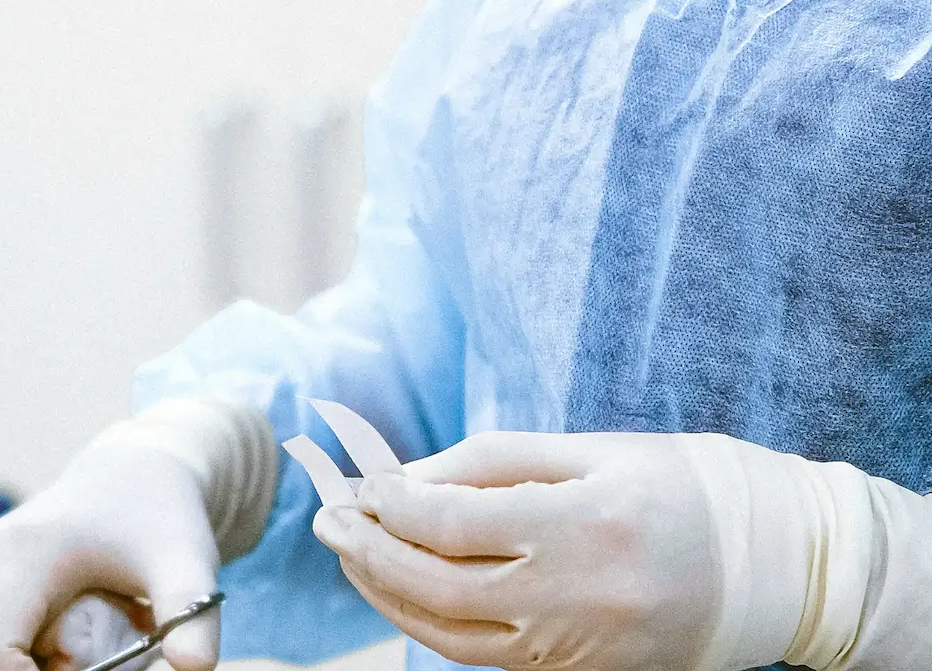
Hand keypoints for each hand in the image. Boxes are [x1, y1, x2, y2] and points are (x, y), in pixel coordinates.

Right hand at [0, 442, 222, 670]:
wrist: (137, 474)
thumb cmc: (161, 519)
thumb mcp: (185, 564)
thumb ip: (191, 616)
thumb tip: (195, 668)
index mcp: (22, 553)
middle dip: (48, 668)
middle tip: (113, 645)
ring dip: (42, 657)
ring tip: (103, 623)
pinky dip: (34, 644)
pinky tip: (79, 618)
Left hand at [311, 430, 928, 670]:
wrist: (775, 564)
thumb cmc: (679, 487)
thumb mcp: (589, 451)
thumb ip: (491, 462)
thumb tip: (404, 478)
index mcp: (584, 524)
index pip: (452, 523)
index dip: (389, 505)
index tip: (353, 484)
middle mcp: (580, 595)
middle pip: (438, 586)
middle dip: (369, 552)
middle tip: (327, 519)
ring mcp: (580, 646)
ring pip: (451, 635)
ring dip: (387, 595)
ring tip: (351, 553)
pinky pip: (486, 659)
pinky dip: (431, 627)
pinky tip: (403, 592)